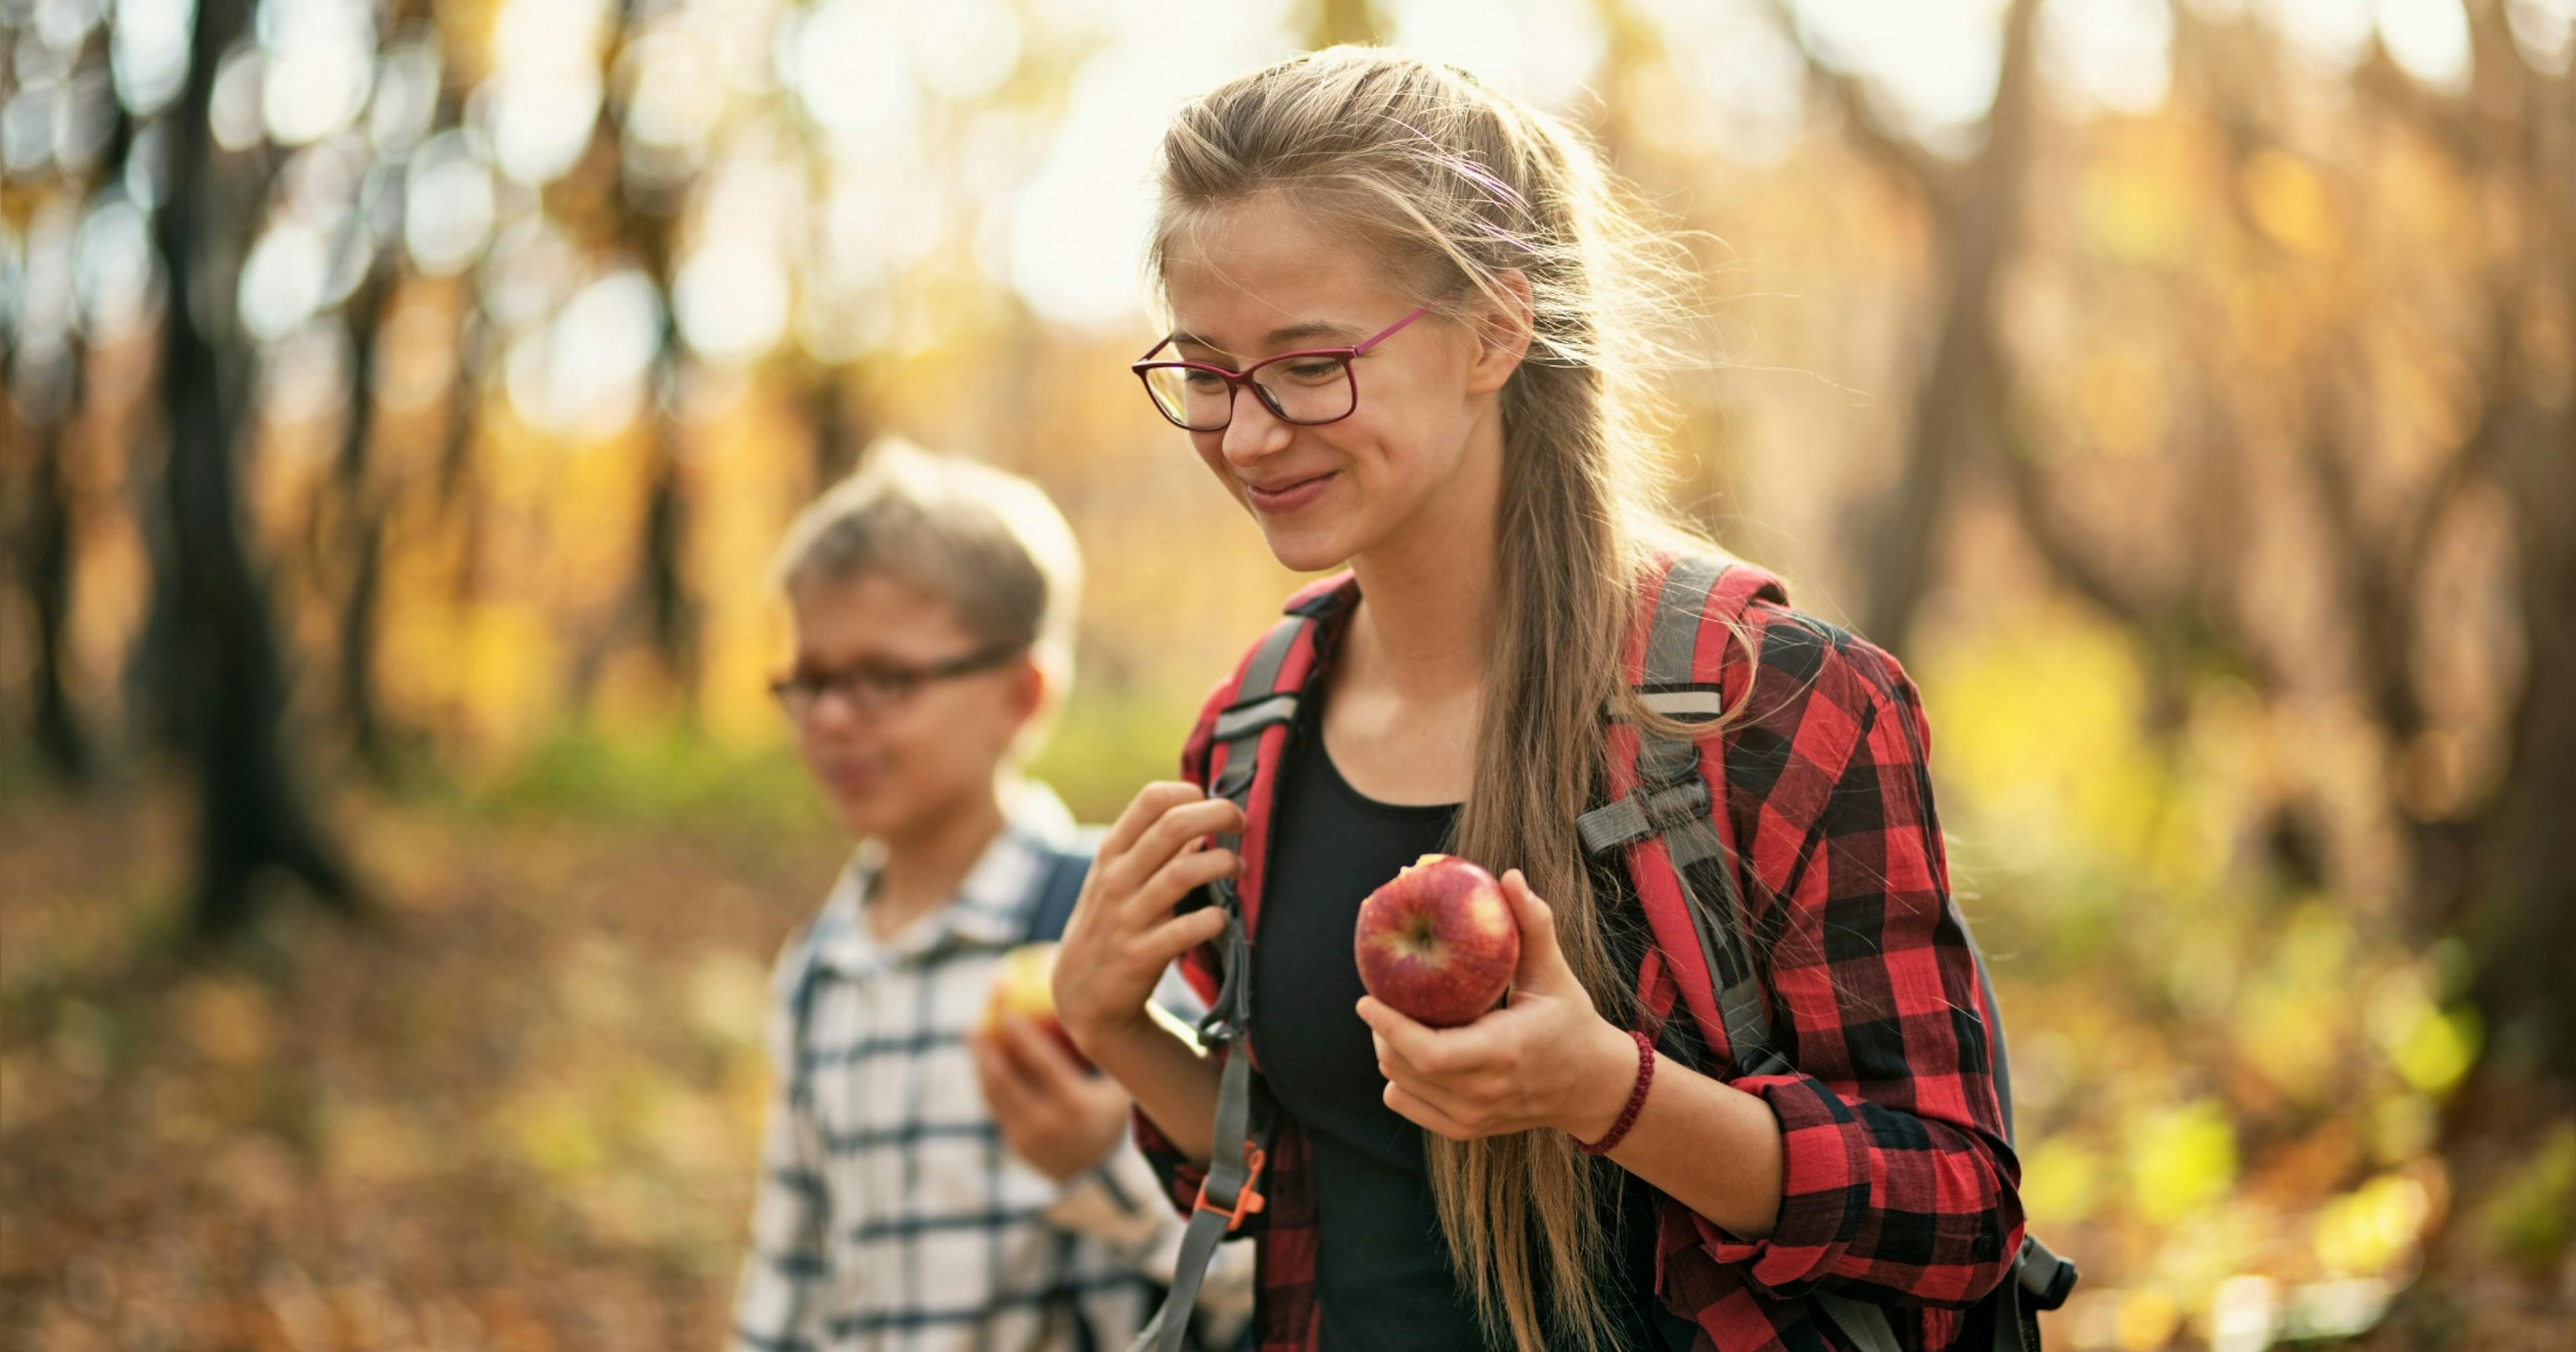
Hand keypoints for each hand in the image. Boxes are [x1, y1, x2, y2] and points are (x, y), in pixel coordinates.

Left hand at [969, 1016, 1135, 1181]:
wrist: (1100, 1170)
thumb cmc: (1110, 1111)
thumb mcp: (1117, 1085)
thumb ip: (1106, 1053)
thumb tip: (1092, 1004)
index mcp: (1076, 1106)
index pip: (1042, 1063)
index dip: (1022, 1036)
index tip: (1009, 1012)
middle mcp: (1049, 1125)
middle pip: (1005, 1080)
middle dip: (986, 1049)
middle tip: (977, 1020)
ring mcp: (1029, 1139)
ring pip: (994, 1095)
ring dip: (980, 1063)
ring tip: (974, 1033)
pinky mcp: (1015, 1146)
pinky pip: (996, 1107)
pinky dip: (987, 1081)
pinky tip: (983, 1059)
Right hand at [1052, 782, 1239, 1056]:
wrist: (1079, 993)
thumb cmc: (1109, 924)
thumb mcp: (1117, 880)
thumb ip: (1155, 849)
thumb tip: (1205, 819)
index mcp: (1112, 853)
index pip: (1151, 800)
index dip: (1190, 793)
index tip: (1213, 804)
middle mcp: (1117, 879)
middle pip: (1173, 826)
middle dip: (1218, 815)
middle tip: (1242, 823)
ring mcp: (1127, 917)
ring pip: (1183, 873)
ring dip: (1221, 864)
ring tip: (1238, 867)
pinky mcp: (1140, 955)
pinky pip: (1184, 930)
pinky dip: (1212, 920)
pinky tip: (1223, 918)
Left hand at [1356, 868, 1641, 1142]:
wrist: (1591, 1087)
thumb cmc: (1570, 1021)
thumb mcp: (1554, 973)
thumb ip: (1534, 924)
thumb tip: (1508, 877)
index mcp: (1503, 1052)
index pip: (1428, 1053)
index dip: (1390, 1027)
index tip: (1366, 997)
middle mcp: (1483, 1093)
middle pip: (1404, 1066)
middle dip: (1382, 1031)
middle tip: (1380, 998)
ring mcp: (1472, 1118)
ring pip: (1400, 1085)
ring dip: (1387, 1051)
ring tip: (1395, 1019)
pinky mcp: (1465, 1130)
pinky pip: (1407, 1104)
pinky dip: (1398, 1077)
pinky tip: (1409, 1051)